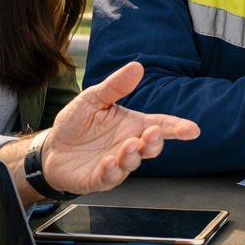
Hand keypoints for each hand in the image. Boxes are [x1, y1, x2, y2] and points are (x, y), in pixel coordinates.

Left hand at [39, 62, 199, 193]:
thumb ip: (115, 86)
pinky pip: (109, 177)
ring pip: (132, 163)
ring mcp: (116, 163)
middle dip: (155, 142)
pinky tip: (109, 162)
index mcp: (132, 125)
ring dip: (133, 155)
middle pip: (151, 147)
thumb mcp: (94, 99)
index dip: (177, 128)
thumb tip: (137, 66)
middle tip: (153, 133)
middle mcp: (128, 145)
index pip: (160, 125)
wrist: (52, 148)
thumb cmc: (77, 124)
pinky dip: (111, 171)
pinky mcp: (99, 178)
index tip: (192, 130)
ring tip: (129, 145)